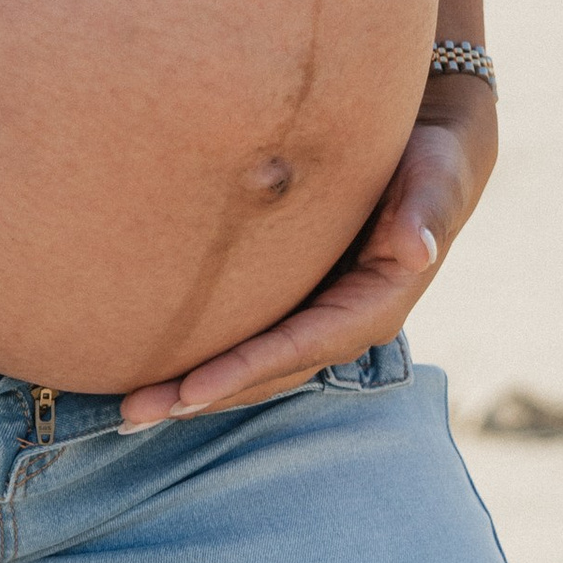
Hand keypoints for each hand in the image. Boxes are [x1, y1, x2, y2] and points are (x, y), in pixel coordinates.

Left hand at [116, 75, 497, 428]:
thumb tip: (418, 246)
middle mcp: (340, 323)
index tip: (187, 392)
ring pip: (248, 363)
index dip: (241, 371)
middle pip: (261, 371)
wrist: (432, 149)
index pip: (296, 348)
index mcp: (371, 308)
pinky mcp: (298, 297)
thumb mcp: (435, 180)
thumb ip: (426, 212)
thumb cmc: (432, 161)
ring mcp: (316, 315)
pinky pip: (248, 335)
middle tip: (131, 413)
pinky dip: (204, 353)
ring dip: (190, 386)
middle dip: (198, 395)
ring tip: (127, 406)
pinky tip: (158, 358)